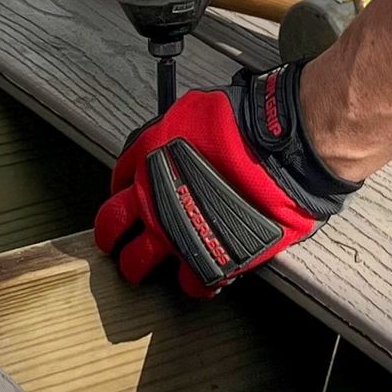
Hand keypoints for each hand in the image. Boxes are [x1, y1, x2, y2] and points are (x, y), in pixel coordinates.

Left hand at [94, 64, 355, 295]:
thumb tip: (180, 133)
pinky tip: (200, 276)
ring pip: (137, 263)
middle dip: (111, 237)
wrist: (280, 150)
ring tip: (144, 270)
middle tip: (116, 243)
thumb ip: (177, 129)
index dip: (122, 191)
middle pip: (112, 227)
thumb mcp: (196, 109)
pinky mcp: (207, 258)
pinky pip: (190, 281)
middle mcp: (152, 200)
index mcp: (148, 158)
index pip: (118, 181)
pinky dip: (195, 281)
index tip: (127, 197)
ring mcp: (175, 233)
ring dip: (138, 267)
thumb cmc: (247, 123)